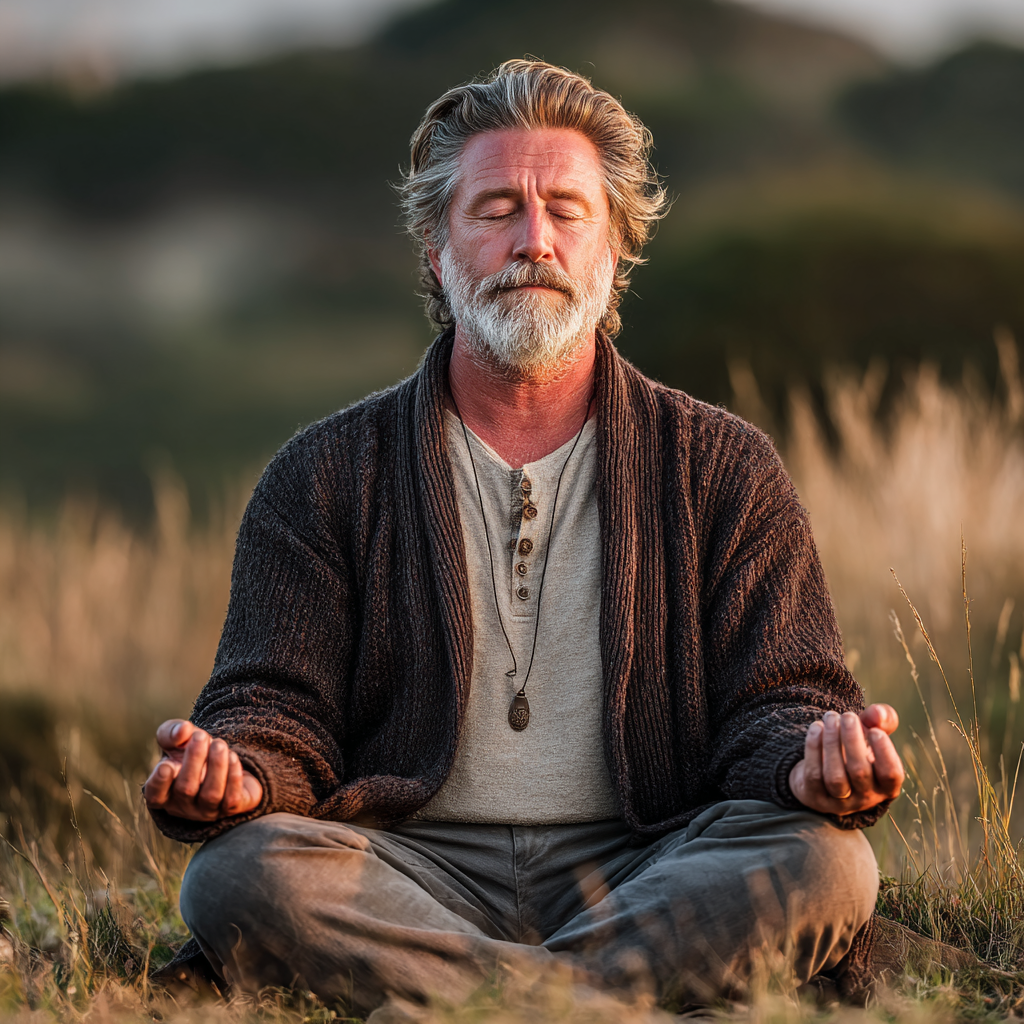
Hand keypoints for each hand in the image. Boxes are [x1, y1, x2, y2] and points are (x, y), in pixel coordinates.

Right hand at [144, 719, 262, 820]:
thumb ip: (172, 732)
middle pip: (186, 789)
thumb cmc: (192, 753)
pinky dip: (233, 777)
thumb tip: (182, 730)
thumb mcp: (177, 740)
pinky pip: (231, 799)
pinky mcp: (229, 809)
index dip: (159, 783)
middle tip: (201, 735)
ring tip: (219, 744)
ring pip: (211, 795)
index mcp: (164, 792)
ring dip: (216, 765)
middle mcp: (183, 806)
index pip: (155, 795)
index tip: (167, 764)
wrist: (223, 763)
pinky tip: (232, 757)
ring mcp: (207, 811)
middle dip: (194, 760)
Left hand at [788, 704, 903, 815]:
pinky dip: (814, 749)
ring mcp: (839, 801)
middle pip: (859, 772)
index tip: (875, 730)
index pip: (891, 774)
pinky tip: (816, 727)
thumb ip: (882, 718)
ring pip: (835, 777)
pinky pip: (814, 775)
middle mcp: (865, 797)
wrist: (826, 768)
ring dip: (831, 743)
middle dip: (852, 740)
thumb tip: (878, 713)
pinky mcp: (816, 797)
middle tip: (848, 715)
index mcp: (886, 785)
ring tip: (831, 717)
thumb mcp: (872, 732)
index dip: (885, 753)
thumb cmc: (857, 748)